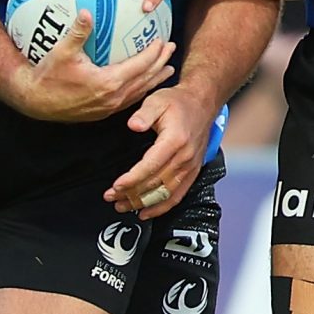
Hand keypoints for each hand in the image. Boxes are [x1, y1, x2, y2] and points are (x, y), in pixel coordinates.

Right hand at [7, 11, 174, 121]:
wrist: (34, 101)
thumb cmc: (47, 76)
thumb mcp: (61, 52)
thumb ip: (77, 32)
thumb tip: (87, 12)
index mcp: (108, 82)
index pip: (140, 65)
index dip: (153, 52)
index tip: (162, 39)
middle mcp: (113, 97)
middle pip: (145, 79)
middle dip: (161, 63)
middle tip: (171, 48)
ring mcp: (109, 107)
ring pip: (140, 92)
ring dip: (155, 78)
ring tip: (167, 69)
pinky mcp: (102, 112)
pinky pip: (129, 99)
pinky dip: (141, 88)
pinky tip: (142, 82)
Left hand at [108, 83, 211, 219]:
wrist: (202, 103)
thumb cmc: (177, 102)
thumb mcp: (157, 100)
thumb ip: (144, 113)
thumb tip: (133, 125)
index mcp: (174, 141)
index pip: (150, 166)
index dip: (132, 179)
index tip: (116, 186)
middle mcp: (184, 157)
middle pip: (155, 183)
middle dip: (131, 194)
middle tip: (110, 198)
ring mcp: (190, 167)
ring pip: (165, 194)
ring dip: (143, 203)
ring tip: (122, 206)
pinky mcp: (192, 172)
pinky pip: (177, 196)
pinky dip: (161, 208)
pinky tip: (145, 213)